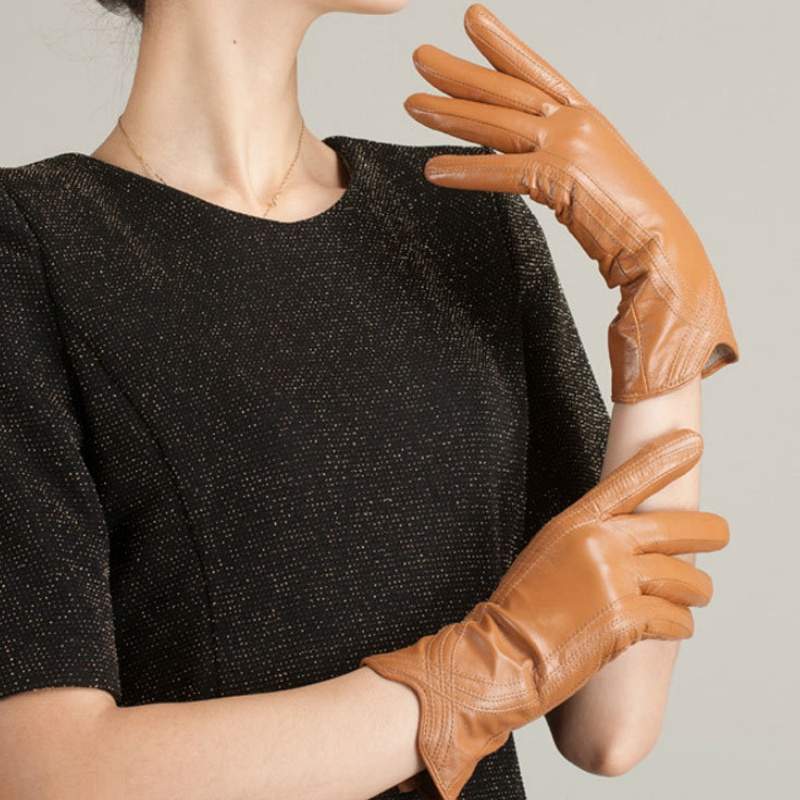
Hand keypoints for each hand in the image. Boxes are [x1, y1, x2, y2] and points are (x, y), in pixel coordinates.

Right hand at [361, 428, 728, 799]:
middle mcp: (599, 543)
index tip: (690, 442)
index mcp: (576, 522)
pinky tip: (676, 627)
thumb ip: (590, 541)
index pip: (628, 480)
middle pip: (675, 528)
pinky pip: (676, 618)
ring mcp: (614, 580)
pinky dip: (681, 625)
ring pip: (684, 578)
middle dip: (707, 532)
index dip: (663, 459)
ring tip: (695, 597)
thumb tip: (636, 546)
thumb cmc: (521, 609)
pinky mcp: (626, 618)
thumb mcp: (549, 554)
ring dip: (695, 591)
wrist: (503, 653)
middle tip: (719, 534)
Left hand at [404, 2, 737, 402]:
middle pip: (507, 92)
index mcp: (586, 118)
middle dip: (459, 72)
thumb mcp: (590, 178)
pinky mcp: (561, 179)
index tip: (472, 21)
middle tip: (419, 57)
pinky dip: (466, 171)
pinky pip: (502, 172)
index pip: (535, 72)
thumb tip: (520, 159)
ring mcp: (569, 148)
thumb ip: (554, 162)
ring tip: (411, 105)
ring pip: (497, 124)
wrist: (661, 248)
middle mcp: (576, 123)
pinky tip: (433, 170)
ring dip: (450, 114)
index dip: (501, 46)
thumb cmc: (629, 223)